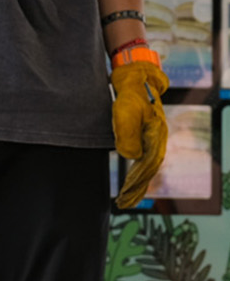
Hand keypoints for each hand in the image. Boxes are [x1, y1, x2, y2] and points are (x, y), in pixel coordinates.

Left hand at [111, 60, 168, 208]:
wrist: (135, 76)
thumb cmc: (130, 94)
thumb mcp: (125, 112)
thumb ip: (128, 135)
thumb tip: (131, 157)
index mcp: (156, 135)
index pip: (147, 165)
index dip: (135, 182)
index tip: (124, 196)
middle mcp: (157, 137)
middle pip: (149, 168)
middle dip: (137, 188)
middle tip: (124, 204)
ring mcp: (153, 136)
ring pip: (147, 165)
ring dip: (138, 182)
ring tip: (127, 198)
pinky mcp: (146, 133)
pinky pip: (144, 157)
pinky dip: (138, 171)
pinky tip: (134, 179)